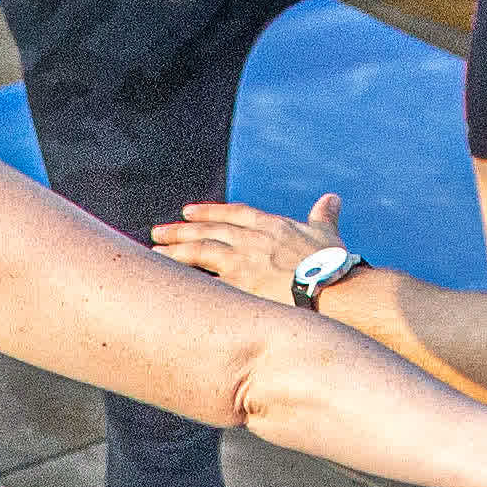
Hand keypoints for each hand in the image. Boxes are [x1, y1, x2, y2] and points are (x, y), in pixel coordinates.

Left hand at [149, 192, 342, 304]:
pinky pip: (204, 281)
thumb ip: (324, 215)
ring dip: (175, 250)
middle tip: (158, 231)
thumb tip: (332, 199)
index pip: (233, 214)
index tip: (188, 212)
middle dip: (181, 230)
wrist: (332, 287)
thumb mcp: (326, 232)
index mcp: (270, 225)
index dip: (209, 212)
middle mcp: (250, 239)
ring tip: (155, 251)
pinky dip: (185, 279)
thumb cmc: (332, 263)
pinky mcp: (238, 286)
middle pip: (208, 230)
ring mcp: (242, 261)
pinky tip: (169, 280)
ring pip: (200, 250)